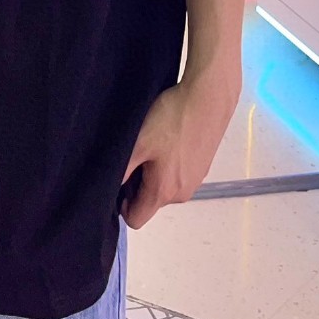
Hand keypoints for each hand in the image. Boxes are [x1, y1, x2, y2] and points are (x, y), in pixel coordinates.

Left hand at [120, 71, 239, 228]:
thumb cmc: (172, 120)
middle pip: (149, 202)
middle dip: (137, 184)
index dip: (121, 204)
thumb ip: (122, 171)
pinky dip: (168, 163)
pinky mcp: (202, 168)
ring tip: (151, 142)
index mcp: (164, 192)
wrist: (208, 99)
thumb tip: (110, 189)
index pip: (136, 219)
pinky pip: (177, 175)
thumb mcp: (138, 143)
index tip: (119, 179)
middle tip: (135, 153)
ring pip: (163, 187)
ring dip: (152, 172)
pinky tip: (167, 138)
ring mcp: (195, 181)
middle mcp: (182, 194)